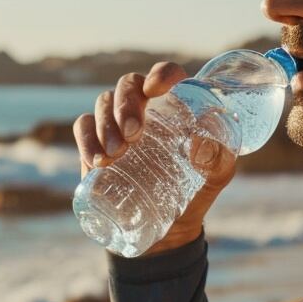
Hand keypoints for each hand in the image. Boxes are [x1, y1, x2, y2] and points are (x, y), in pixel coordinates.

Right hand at [73, 62, 237, 255]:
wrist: (170, 226)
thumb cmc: (197, 190)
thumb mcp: (217, 177)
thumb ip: (219, 161)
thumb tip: (202, 144)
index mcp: (175, 104)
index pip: (167, 75)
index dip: (161, 74)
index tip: (155, 90)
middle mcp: (145, 107)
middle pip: (129, 86)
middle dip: (126, 105)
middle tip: (133, 134)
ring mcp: (117, 123)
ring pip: (103, 103)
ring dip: (105, 124)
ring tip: (115, 154)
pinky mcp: (96, 143)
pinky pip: (83, 128)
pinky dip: (86, 140)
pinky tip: (96, 161)